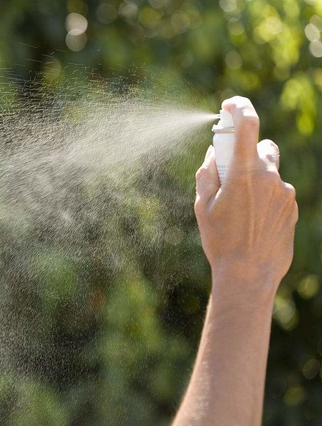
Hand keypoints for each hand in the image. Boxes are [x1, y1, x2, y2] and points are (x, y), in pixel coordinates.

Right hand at [194, 97, 297, 297]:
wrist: (249, 274)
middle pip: (260, 147)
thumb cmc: (221, 240)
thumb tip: (213, 154)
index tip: (229, 106)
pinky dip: (264, 196)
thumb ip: (207, 173)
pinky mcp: (292, 207)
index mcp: (244, 173)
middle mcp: (269, 176)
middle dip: (244, 153)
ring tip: (240, 205)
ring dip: (255, 177)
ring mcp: (285, 192)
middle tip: (228, 173)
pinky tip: (252, 220)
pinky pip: (277, 190)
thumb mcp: (203, 205)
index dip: (238, 108)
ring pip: (269, 170)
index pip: (247, 125)